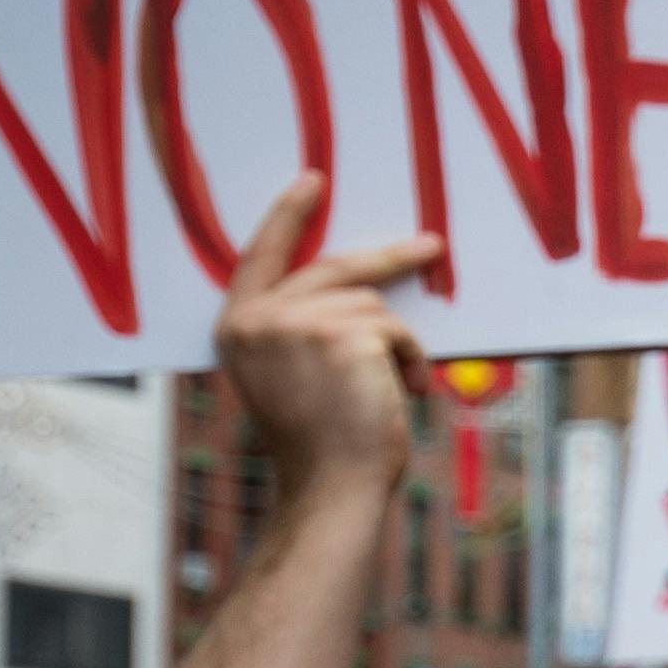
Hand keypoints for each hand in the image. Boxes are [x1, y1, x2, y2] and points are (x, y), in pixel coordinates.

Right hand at [209, 179, 442, 505]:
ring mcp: (298, 323)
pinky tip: (402, 395)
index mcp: (236, 328)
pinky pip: (398, 329)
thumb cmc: (320, 442)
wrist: (332, 485)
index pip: (260, 256)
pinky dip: (412, 360)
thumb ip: (296, 329)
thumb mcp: (288, 375)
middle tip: (430, 246)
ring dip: (397, 346)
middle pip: (334, 269)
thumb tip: (355, 287)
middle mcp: (258, 319)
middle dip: (390, 260)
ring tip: (392, 390)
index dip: (288, 217)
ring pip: (373, 306)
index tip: (313, 182)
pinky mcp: (342, 334)